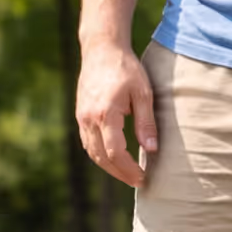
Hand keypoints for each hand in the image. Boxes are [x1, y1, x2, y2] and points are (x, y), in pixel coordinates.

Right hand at [75, 40, 157, 186]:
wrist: (101, 49)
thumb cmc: (126, 69)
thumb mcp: (143, 93)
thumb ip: (146, 122)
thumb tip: (151, 149)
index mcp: (106, 114)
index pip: (115, 152)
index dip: (129, 169)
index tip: (143, 178)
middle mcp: (89, 118)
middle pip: (101, 157)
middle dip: (120, 173)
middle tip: (138, 182)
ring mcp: (81, 117)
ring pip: (92, 152)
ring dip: (109, 167)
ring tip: (128, 175)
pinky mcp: (80, 114)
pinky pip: (88, 142)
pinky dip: (100, 155)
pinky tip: (114, 159)